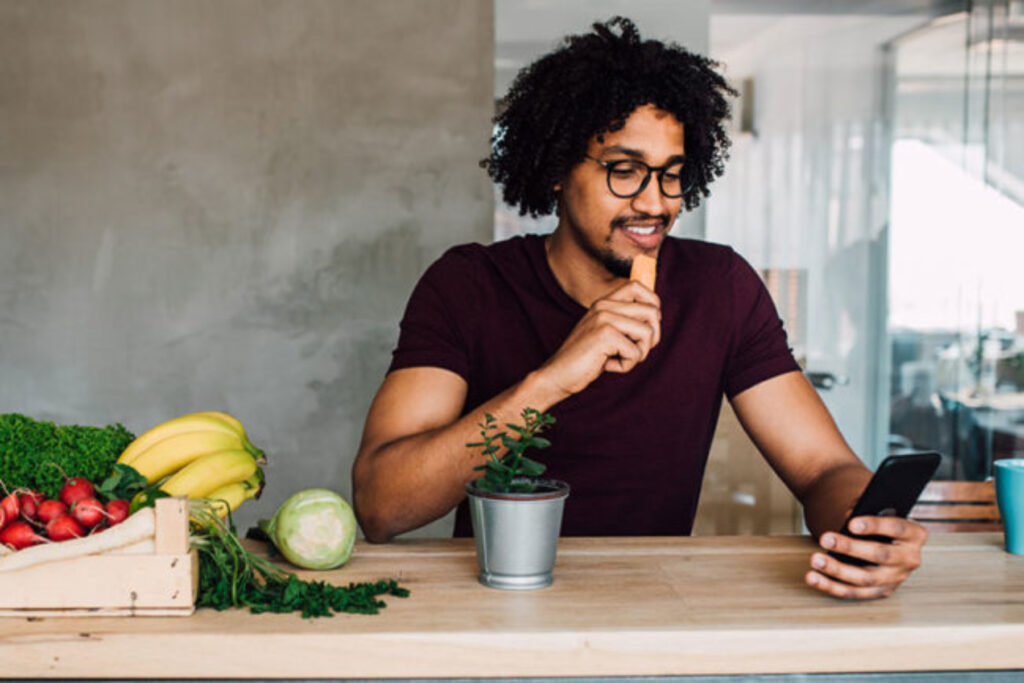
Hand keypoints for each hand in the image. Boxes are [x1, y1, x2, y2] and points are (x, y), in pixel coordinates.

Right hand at [535, 281, 660, 399]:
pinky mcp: (605, 335)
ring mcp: (604, 318)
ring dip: (639, 354)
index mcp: (604, 303)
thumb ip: (624, 321)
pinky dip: (626, 366)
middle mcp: (604, 306)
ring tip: (618, 358)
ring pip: (648, 333)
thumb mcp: (605, 333)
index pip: (638, 287)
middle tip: (633, 351)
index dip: (653, 304)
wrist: (557, 374)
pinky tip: (607, 365)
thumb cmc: (585, 358)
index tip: (648, 325)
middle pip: (652, 312)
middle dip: (651, 338)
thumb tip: (657, 316)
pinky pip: (636, 352)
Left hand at [804, 516, 927, 599]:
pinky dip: (831, 586)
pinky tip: (813, 577)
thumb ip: (864, 512)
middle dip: (850, 547)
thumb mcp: (875, 510)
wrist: (881, 535)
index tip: (851, 524)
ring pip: (866, 578)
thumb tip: (845, 517)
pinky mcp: (880, 591)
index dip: (874, 526)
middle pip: (880, 555)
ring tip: (816, 559)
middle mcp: (910, 558)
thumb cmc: (876, 520)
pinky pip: (854, 592)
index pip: (897, 528)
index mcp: (915, 534)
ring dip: (838, 570)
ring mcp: (896, 578)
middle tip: (825, 539)